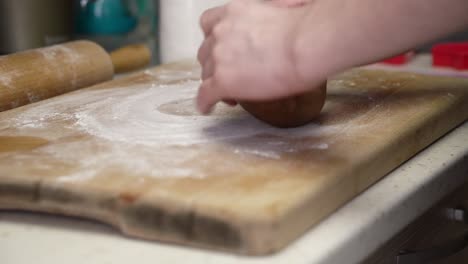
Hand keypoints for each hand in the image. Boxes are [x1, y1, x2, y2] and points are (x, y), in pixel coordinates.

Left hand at [197, 0, 319, 113]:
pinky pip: (205, 95)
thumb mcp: (283, 8)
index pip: (210, 24)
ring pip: (206, 74)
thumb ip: (273, 12)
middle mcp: (221, 32)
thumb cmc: (304, 28)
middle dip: (216, 62)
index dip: (215, 40)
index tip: (222, 48)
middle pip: (206, 51)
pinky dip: (206, 103)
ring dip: (214, 82)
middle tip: (230, 72)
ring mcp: (219, 57)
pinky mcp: (222, 81)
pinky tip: (208, 107)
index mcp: (235, 11)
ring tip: (229, 93)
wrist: (306, 44)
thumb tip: (290, 10)